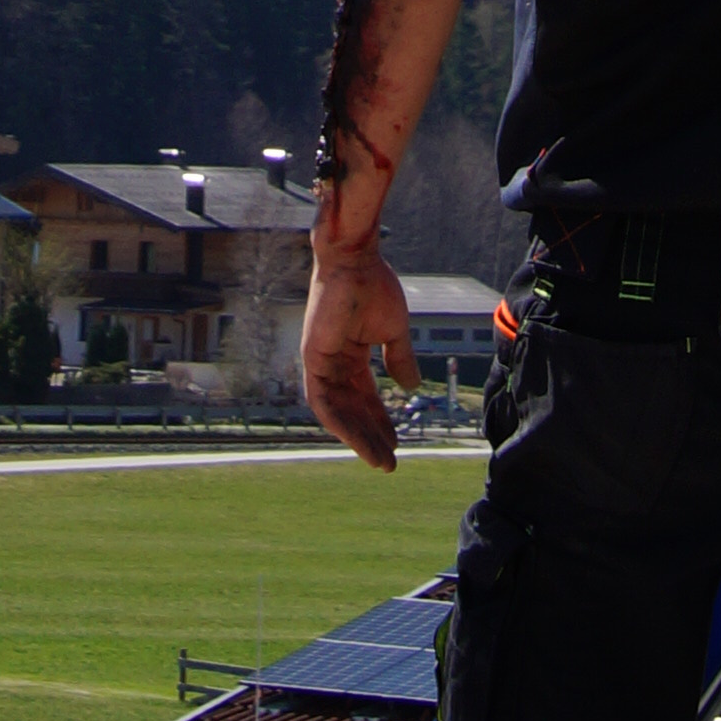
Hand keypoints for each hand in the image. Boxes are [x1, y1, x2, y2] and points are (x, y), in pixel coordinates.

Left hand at [303, 237, 418, 468]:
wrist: (355, 259)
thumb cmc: (373, 284)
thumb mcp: (393, 329)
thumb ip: (399, 358)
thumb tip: (410, 388)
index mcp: (349, 351)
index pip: (363, 393)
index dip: (379, 417)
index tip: (396, 441)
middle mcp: (332, 359)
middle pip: (351, 408)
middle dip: (370, 435)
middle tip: (389, 462)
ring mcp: (319, 360)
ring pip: (337, 412)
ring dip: (358, 438)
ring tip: (380, 461)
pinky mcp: (311, 359)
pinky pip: (323, 402)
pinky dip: (341, 424)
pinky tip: (360, 442)